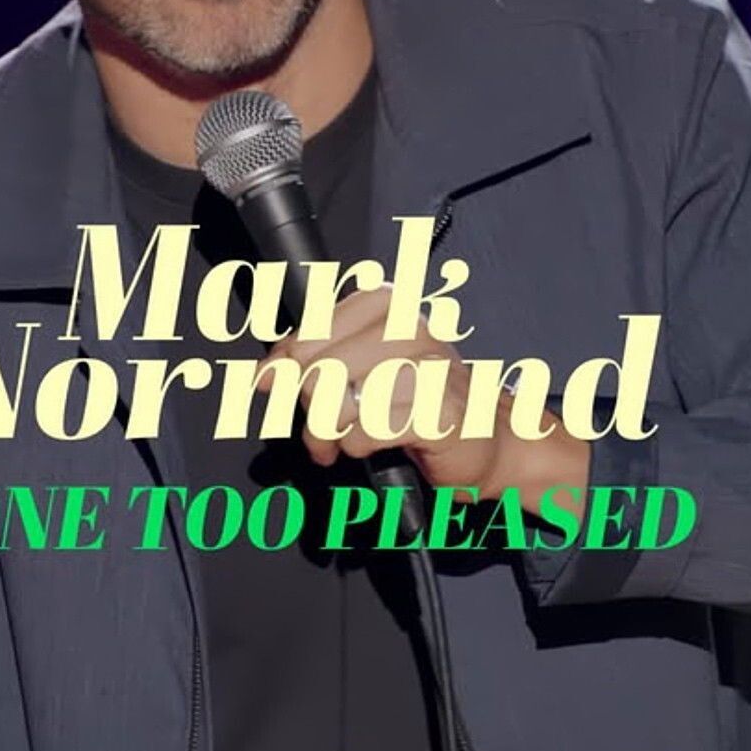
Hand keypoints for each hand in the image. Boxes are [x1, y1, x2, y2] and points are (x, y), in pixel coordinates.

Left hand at [256, 284, 590, 516]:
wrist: (488, 435)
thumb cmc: (423, 399)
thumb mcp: (360, 365)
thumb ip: (309, 361)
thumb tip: (262, 376)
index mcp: (385, 303)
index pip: (305, 335)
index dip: (281, 370)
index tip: (276, 388)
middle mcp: (407, 325)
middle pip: (314, 371)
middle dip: (306, 410)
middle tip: (319, 430)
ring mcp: (427, 366)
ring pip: (336, 403)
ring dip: (331, 435)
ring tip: (343, 440)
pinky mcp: (438, 410)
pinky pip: (364, 433)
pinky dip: (358, 447)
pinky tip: (375, 444)